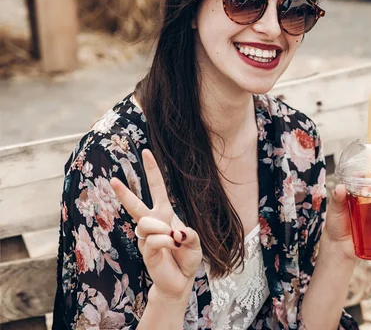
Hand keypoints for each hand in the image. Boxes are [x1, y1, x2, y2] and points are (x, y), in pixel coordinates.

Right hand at [110, 149, 202, 300]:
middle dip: (124, 193)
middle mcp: (153, 223)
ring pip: (147, 223)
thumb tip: (175, 232)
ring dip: (163, 229)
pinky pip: (155, 240)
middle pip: (136, 205)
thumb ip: (189, 234)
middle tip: (113, 180)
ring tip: (174, 240)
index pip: (157, 189)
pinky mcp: (146, 251)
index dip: (152, 171)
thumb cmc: (186, 258)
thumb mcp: (195, 242)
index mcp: (165, 214)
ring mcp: (147, 238)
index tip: (147, 152)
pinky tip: (173, 247)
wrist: (180, 281)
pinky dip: (168, 242)